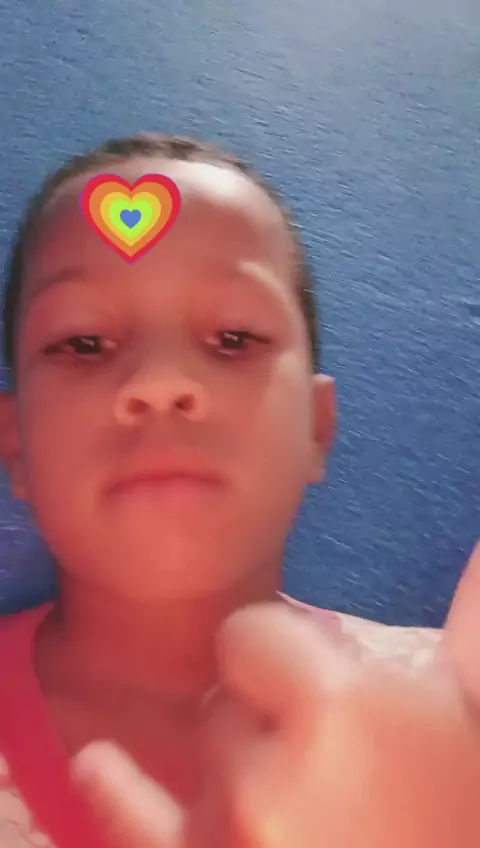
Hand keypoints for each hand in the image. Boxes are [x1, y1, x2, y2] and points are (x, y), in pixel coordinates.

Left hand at [72, 543, 479, 847]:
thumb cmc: (461, 815)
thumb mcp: (475, 708)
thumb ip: (474, 610)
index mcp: (339, 710)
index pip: (253, 635)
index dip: (287, 659)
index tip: (322, 689)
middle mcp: (267, 769)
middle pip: (225, 697)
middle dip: (264, 717)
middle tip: (328, 765)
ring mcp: (224, 832)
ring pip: (200, 754)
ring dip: (237, 768)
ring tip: (309, 815)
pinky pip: (133, 822)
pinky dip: (118, 790)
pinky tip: (99, 760)